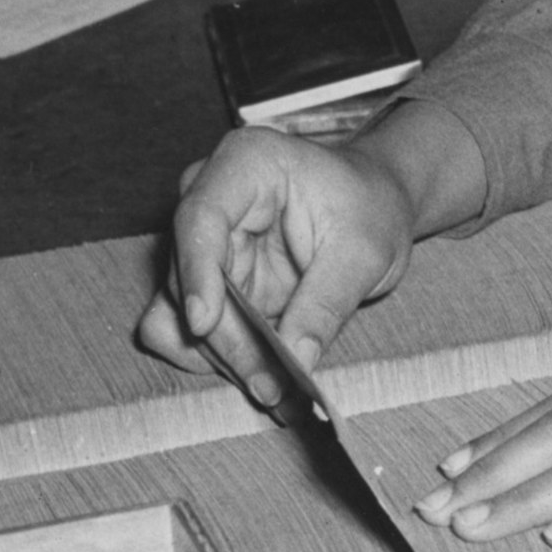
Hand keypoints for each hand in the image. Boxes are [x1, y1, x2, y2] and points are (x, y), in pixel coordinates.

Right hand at [135, 129, 422, 407]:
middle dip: (224, 337)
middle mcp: (209, 197)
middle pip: (187, 276)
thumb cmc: (371, 209)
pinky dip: (218, 356)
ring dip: (219, 354)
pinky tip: (260, 373)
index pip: (201, 217)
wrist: (374, 205)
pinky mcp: (207, 281)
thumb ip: (326, 304)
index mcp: (246, 164)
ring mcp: (203, 242)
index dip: (196, 273)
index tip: (204, 324)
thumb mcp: (363, 252)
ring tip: (273, 387)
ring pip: (177, 310)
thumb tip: (296, 361)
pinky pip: (188, 328)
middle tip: (271, 385)